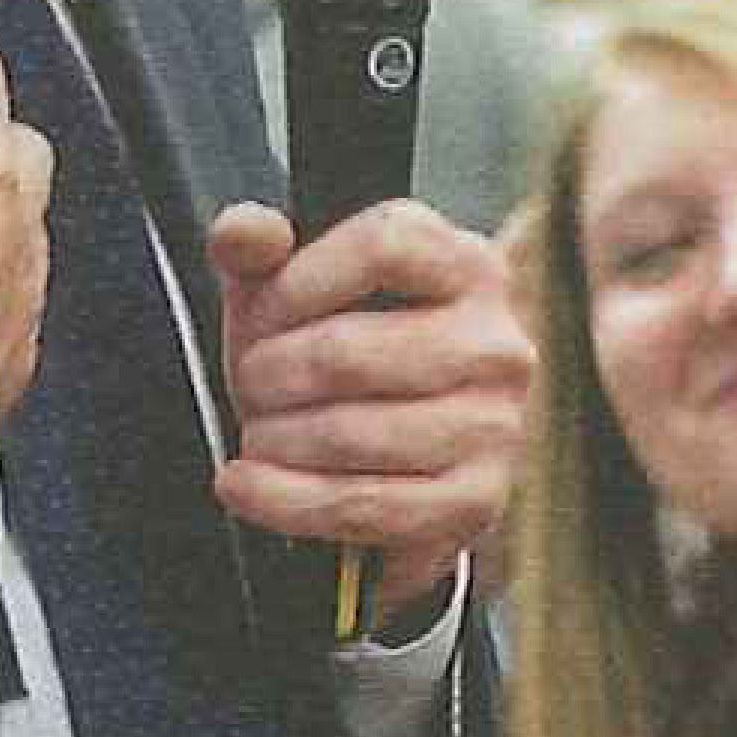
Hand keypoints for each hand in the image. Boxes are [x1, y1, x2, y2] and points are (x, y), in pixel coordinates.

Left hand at [205, 196, 533, 625]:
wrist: (424, 444)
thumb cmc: (356, 352)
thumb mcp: (304, 285)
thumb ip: (261, 247)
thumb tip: (242, 232)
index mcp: (466, 266)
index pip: (380, 248)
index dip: (296, 281)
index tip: (261, 315)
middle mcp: (493, 344)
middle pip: (346, 351)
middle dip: (265, 375)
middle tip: (250, 386)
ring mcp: (493, 426)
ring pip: (346, 434)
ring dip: (271, 440)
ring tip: (257, 434)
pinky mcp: (475, 501)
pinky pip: (359, 504)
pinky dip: (284, 500)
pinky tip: (247, 486)